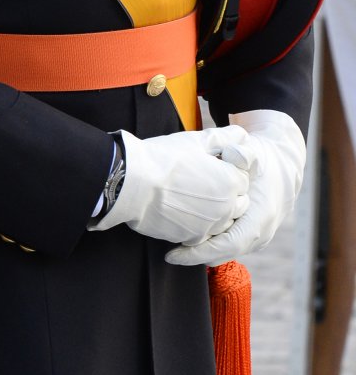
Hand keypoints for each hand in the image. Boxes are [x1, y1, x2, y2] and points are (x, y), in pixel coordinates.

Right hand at [93, 127, 252, 243]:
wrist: (132, 184)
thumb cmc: (164, 158)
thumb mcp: (197, 140)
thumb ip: (226, 137)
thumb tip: (242, 136)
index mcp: (231, 182)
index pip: (242, 180)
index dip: (226, 172)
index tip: (208, 167)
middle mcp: (226, 207)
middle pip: (238, 203)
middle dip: (227, 195)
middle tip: (200, 184)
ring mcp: (209, 226)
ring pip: (223, 222)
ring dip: (214, 213)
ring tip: (190, 199)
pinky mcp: (191, 238)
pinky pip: (202, 234)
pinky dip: (195, 225)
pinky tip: (180, 212)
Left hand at [166, 109, 305, 265]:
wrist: (283, 167)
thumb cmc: (263, 160)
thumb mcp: (253, 152)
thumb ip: (241, 152)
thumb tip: (231, 154)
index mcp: (261, 216)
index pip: (228, 245)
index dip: (199, 252)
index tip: (173, 255)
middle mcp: (261, 233)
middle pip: (222, 254)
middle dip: (194, 256)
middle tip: (169, 254)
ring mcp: (258, 238)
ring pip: (223, 253)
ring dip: (200, 251)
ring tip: (174, 245)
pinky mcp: (251, 237)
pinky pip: (226, 247)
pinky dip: (208, 244)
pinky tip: (188, 236)